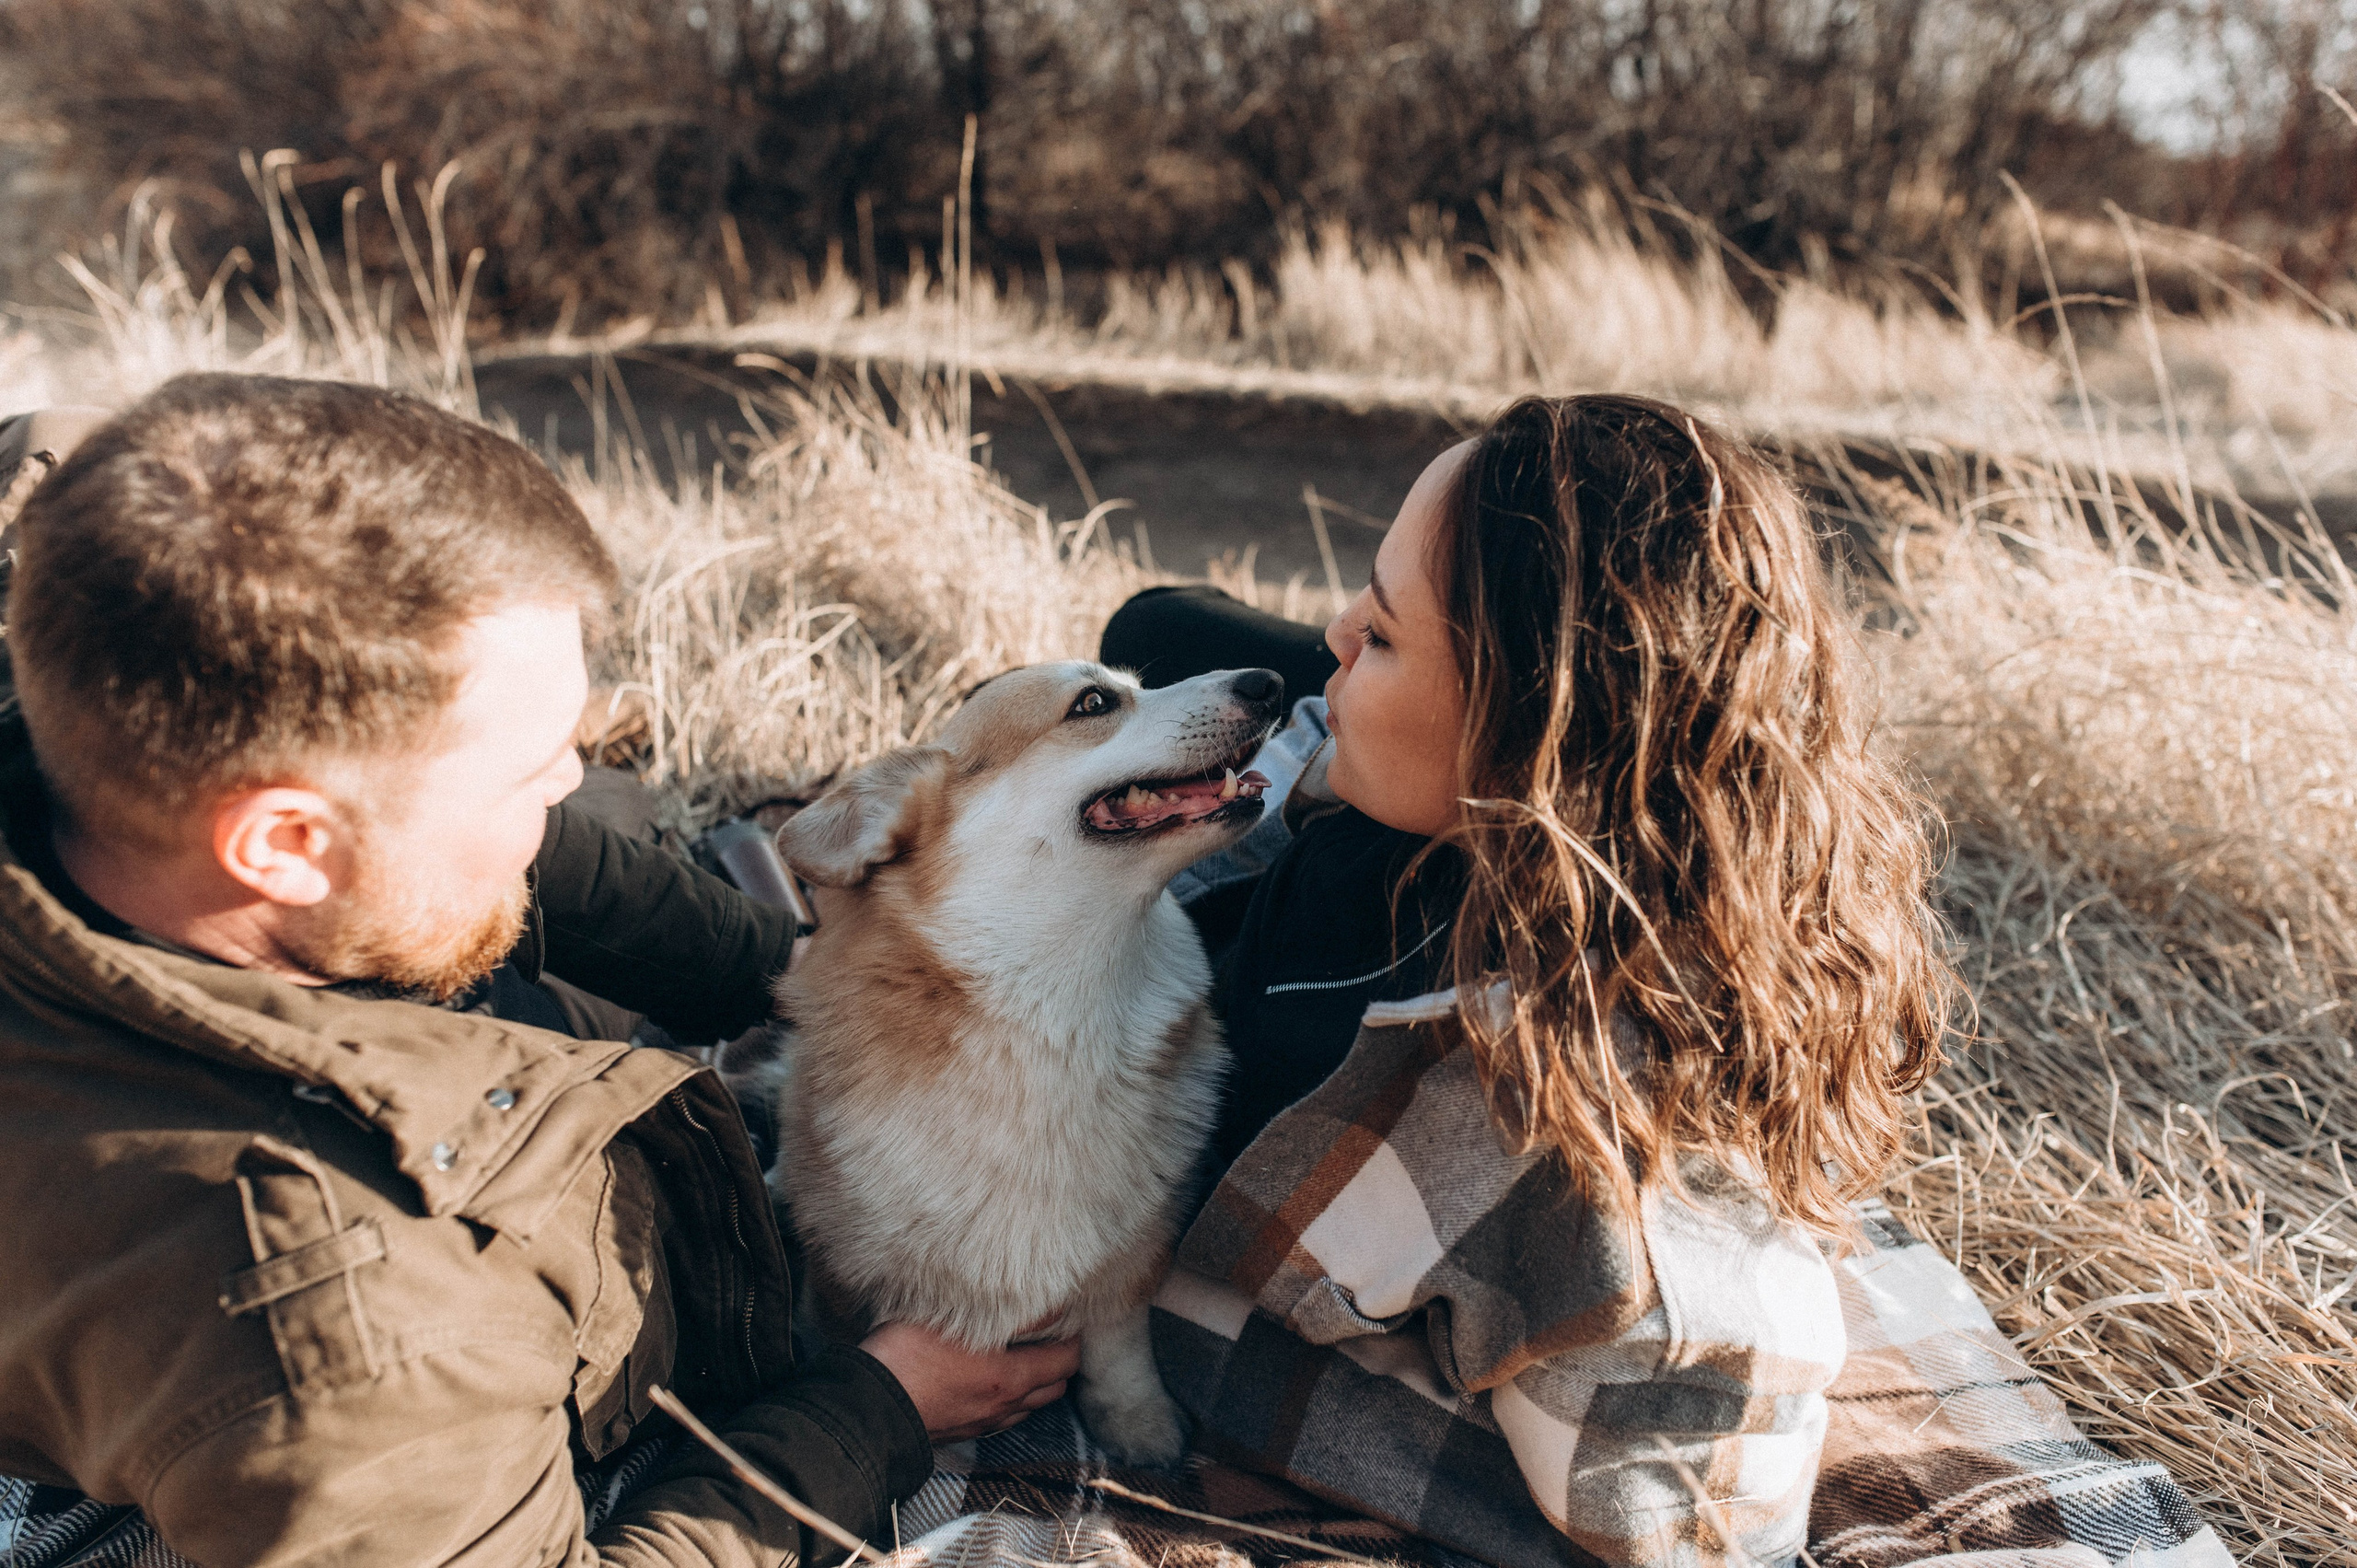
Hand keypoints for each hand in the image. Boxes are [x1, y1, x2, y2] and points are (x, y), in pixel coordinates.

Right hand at [859, 1319, 1080, 1440]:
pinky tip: (988, 1378)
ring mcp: (984, 1423)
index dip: (1072, 1336)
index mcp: (1010, 1378)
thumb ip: (997, 1309)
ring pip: (1029, 1405)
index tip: (1065, 1317)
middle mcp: (1004, 1405)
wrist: (869, 1409)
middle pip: (1055, 1386)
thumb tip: (1037, 1299)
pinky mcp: (963, 1433)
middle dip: (1059, 1361)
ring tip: (1020, 1355)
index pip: (1067, 1359)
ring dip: (1034, 1382)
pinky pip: (1001, 1417)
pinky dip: (1008, 1399)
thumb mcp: (954, 1319)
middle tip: (1047, 1334)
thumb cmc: (907, 1355)